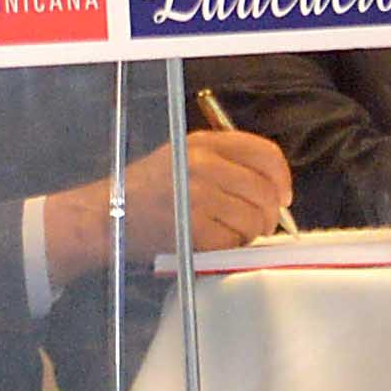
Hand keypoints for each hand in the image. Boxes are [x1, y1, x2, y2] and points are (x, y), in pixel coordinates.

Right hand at [37, 126, 292, 269]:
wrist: (107, 216)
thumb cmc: (148, 189)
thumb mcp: (183, 156)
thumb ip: (225, 161)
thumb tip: (273, 186)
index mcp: (203, 143)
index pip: (264, 154)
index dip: (282, 177)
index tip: (283, 195)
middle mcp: (203, 165)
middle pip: (264, 190)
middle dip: (270, 212)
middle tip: (262, 224)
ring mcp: (199, 198)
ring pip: (254, 219)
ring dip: (251, 232)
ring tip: (232, 233)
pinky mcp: (194, 231)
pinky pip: (235, 242)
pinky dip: (232, 247)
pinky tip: (216, 242)